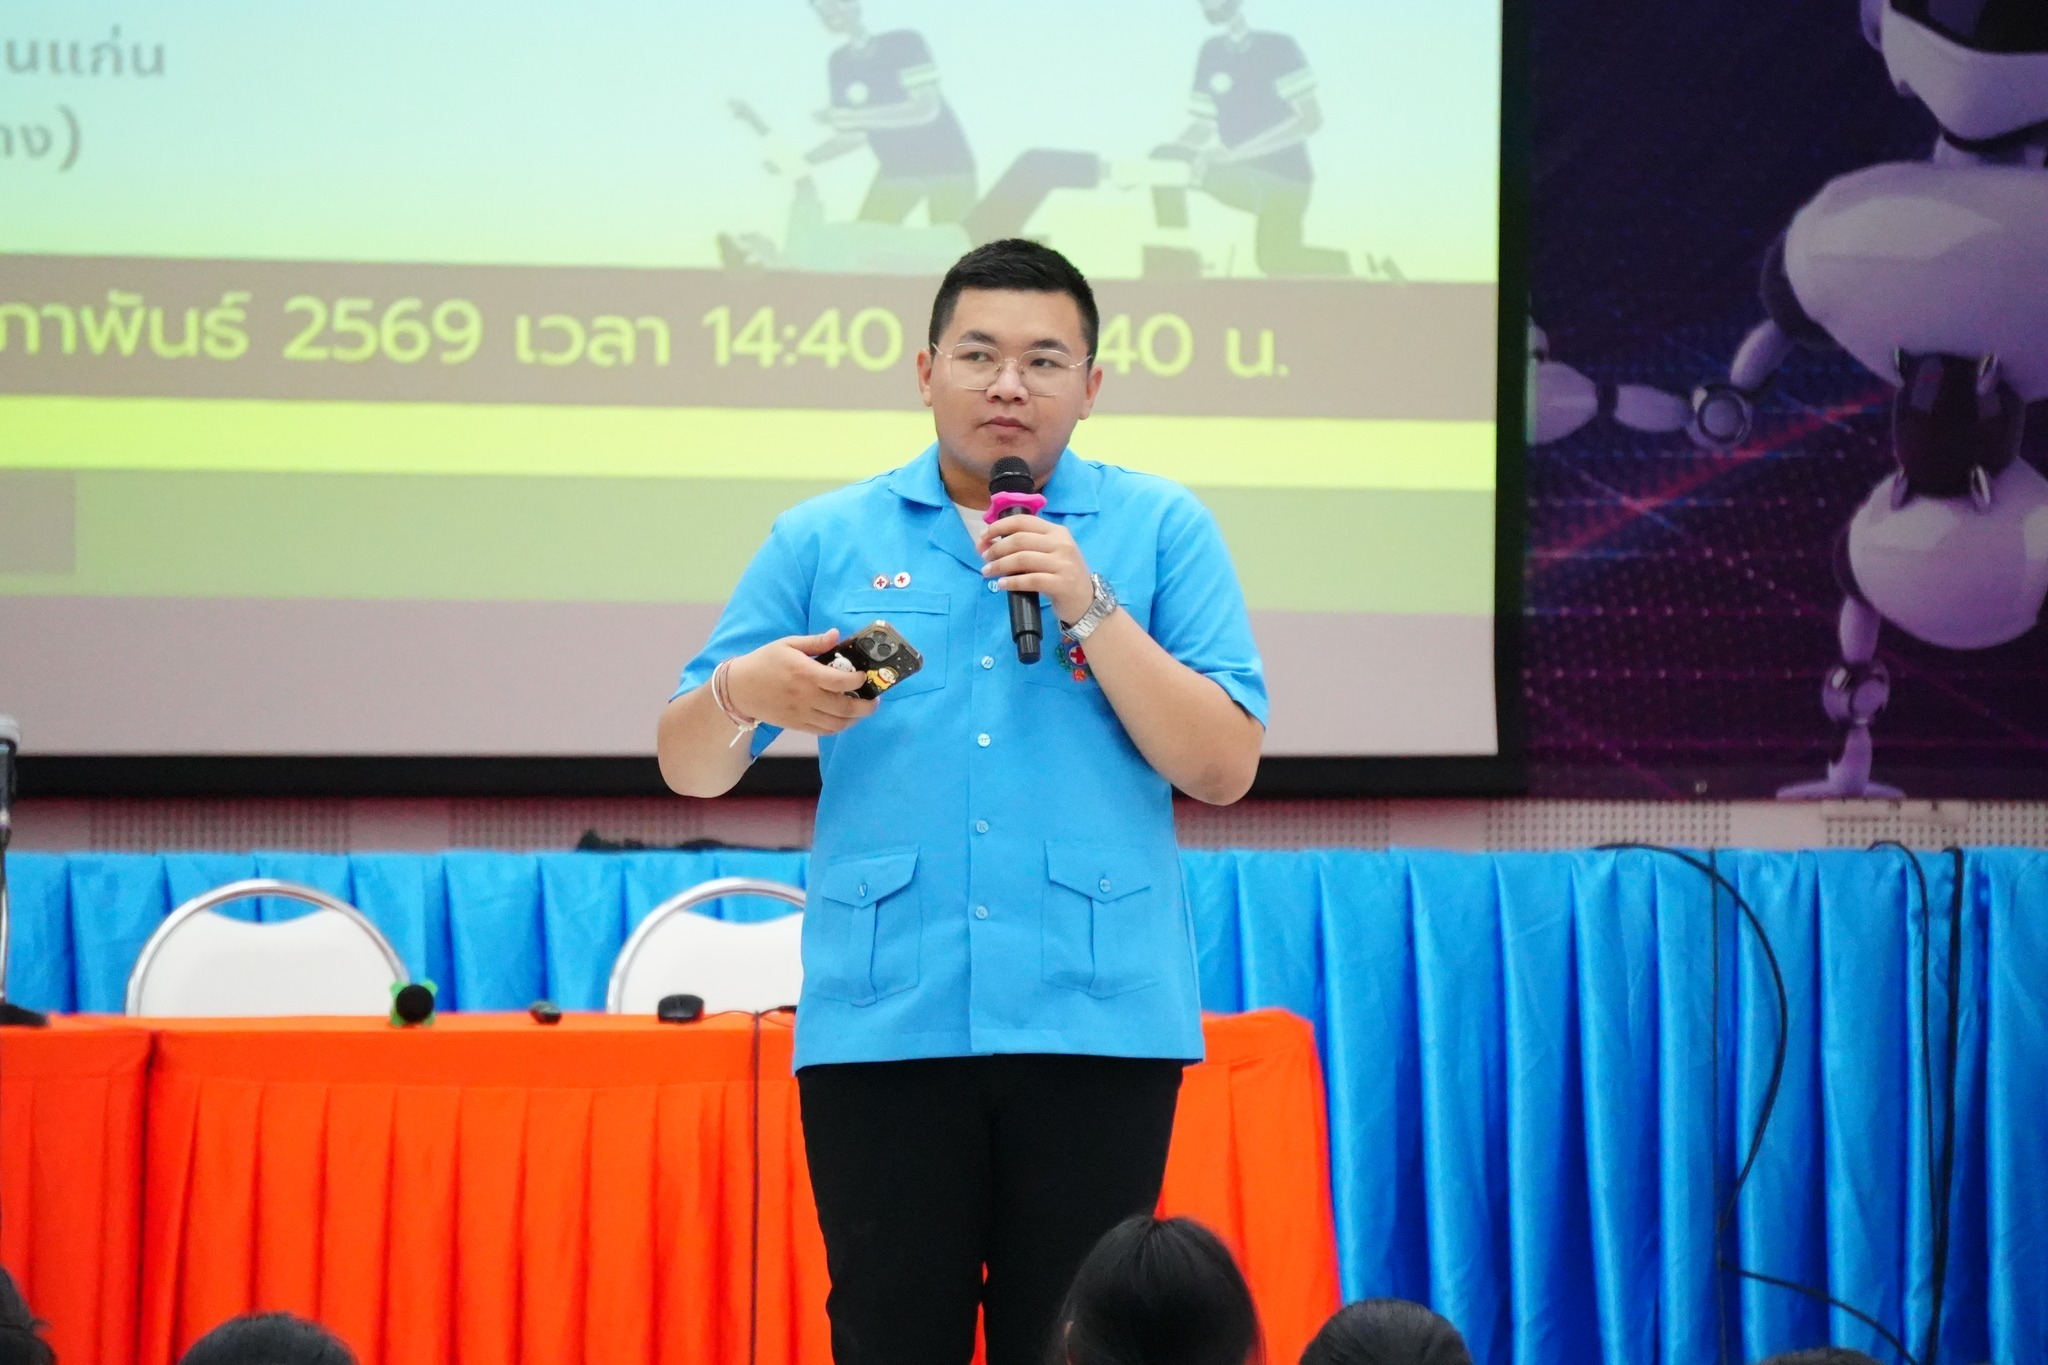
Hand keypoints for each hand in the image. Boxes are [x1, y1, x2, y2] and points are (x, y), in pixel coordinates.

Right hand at [724, 629, 878, 735]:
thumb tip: (837, 634)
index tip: (865, 676)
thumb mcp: (787, 644)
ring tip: (862, 709)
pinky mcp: (797, 725)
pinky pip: (824, 731)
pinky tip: (845, 718)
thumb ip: (815, 641)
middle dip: (867, 706)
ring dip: (856, 718)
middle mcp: (807, 697)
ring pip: (838, 723)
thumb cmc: (764, 662)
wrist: (739, 688)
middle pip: (846, 707)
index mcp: (806, 674)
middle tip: (875, 699)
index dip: (859, 680)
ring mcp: (802, 714)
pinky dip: (839, 727)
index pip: (842, 681)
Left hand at [978, 514, 1093, 625]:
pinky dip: (1012, 582)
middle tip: (984, 558)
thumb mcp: (1050, 554)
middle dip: (996, 548)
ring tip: (987, 571)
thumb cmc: (1062, 575)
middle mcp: (1062, 544)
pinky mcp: (1062, 584)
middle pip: (1019, 540)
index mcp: (1057, 532)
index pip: (1023, 521)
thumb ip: (1025, 546)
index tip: (984, 536)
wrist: (1086, 601)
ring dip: (1000, 565)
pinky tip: (1002, 584)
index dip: (999, 526)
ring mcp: (1063, 564)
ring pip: (1022, 559)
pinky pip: (1030, 580)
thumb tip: (987, 544)